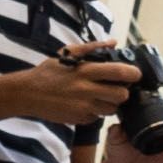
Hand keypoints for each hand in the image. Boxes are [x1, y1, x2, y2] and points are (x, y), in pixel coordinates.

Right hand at [7, 46, 141, 130]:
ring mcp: (83, 107)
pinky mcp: (79, 119)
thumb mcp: (67, 53)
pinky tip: (87, 104)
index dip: (133, 74)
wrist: (28, 93)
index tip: (135, 74)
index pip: (119, 72)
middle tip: (117, 88)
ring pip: (112, 109)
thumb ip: (92, 47)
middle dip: (123, 92)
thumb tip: (113, 42)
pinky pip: (97, 118)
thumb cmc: (49, 72)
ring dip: (111, 103)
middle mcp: (86, 90)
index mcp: (85, 71)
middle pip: (121, 95)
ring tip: (101, 96)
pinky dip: (96, 112)